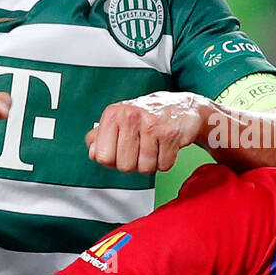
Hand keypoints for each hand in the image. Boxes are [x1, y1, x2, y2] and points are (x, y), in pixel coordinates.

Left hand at [86, 92, 207, 172]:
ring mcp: (151, 124)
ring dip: (151, 163)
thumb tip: (93, 153)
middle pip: (124, 166)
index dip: (113, 160)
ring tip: (154, 147)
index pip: (102, 157)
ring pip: (145, 168)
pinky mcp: (170, 134)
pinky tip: (165, 147)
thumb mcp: (119, 120)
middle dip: (134, 164)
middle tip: (140, 149)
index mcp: (113, 114)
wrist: (182, 106)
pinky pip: (164, 165)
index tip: (121, 150)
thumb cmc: (148, 115)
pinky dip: (166, 161)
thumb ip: (100, 137)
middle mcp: (130, 116)